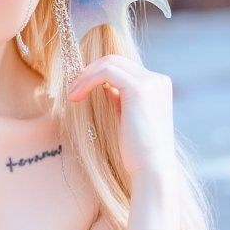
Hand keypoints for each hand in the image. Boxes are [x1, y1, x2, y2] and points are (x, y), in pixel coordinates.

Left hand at [67, 54, 175, 179]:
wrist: (152, 170)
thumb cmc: (138, 153)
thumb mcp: (127, 118)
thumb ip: (120, 99)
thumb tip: (105, 86)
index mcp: (158, 86)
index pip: (124, 67)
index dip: (98, 74)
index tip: (80, 89)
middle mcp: (157, 80)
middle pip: (116, 60)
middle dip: (90, 71)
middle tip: (72, 90)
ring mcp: (151, 83)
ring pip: (110, 63)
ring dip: (86, 76)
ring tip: (72, 95)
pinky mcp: (140, 89)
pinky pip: (107, 72)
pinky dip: (88, 81)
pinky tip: (76, 97)